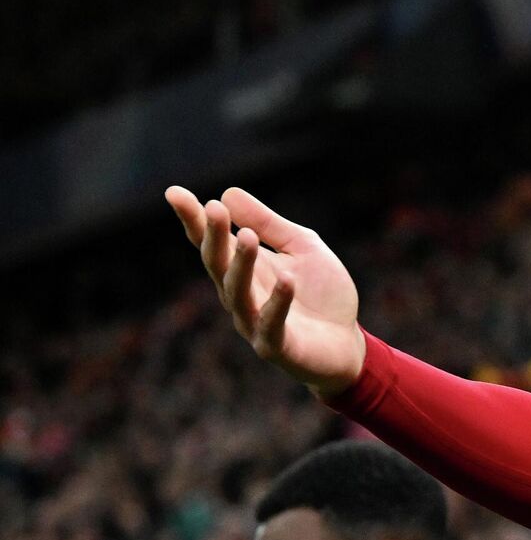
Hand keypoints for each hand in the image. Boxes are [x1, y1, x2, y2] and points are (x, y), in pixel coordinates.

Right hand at [164, 187, 364, 395]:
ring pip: (238, 292)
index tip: (174, 192)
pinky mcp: (276, 346)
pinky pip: (271, 324)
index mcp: (243, 268)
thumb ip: (268, 224)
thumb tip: (227, 193)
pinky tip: (285, 280)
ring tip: (247, 236)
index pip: (211, 241)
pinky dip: (278, 302)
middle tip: (213, 209)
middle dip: (213, 236)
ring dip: (241, 264)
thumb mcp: (301, 247)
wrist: (347, 343)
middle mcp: (240, 295)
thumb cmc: (322, 294)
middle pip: (218, 264)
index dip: (193, 219)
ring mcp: (254, 323)